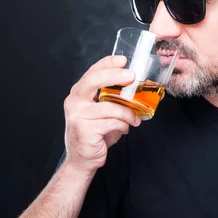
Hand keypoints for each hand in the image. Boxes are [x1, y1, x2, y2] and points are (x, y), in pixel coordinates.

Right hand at [62, 55, 140, 173]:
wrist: (83, 158)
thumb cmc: (96, 132)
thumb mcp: (105, 111)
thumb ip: (115, 98)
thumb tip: (141, 88)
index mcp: (79, 93)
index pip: (92, 72)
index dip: (107, 63)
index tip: (123, 60)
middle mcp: (75, 101)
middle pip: (94, 81)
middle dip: (115, 76)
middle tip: (132, 76)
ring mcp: (78, 115)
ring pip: (109, 106)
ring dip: (127, 113)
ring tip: (135, 119)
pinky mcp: (84, 129)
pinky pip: (111, 122)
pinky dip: (123, 125)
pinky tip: (125, 129)